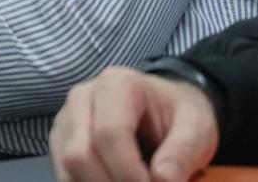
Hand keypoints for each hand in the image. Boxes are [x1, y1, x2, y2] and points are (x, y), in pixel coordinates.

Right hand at [50, 66, 218, 181]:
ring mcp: (67, 118)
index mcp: (117, 85)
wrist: (163, 106)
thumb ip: (183, 152)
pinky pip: (64, 172)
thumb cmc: (178, 114)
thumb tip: (163, 180)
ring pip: (67, 166)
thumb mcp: (197, 127)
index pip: (109, 133)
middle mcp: (82, 97)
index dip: (128, 172)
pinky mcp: (61, 139)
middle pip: (79, 153)